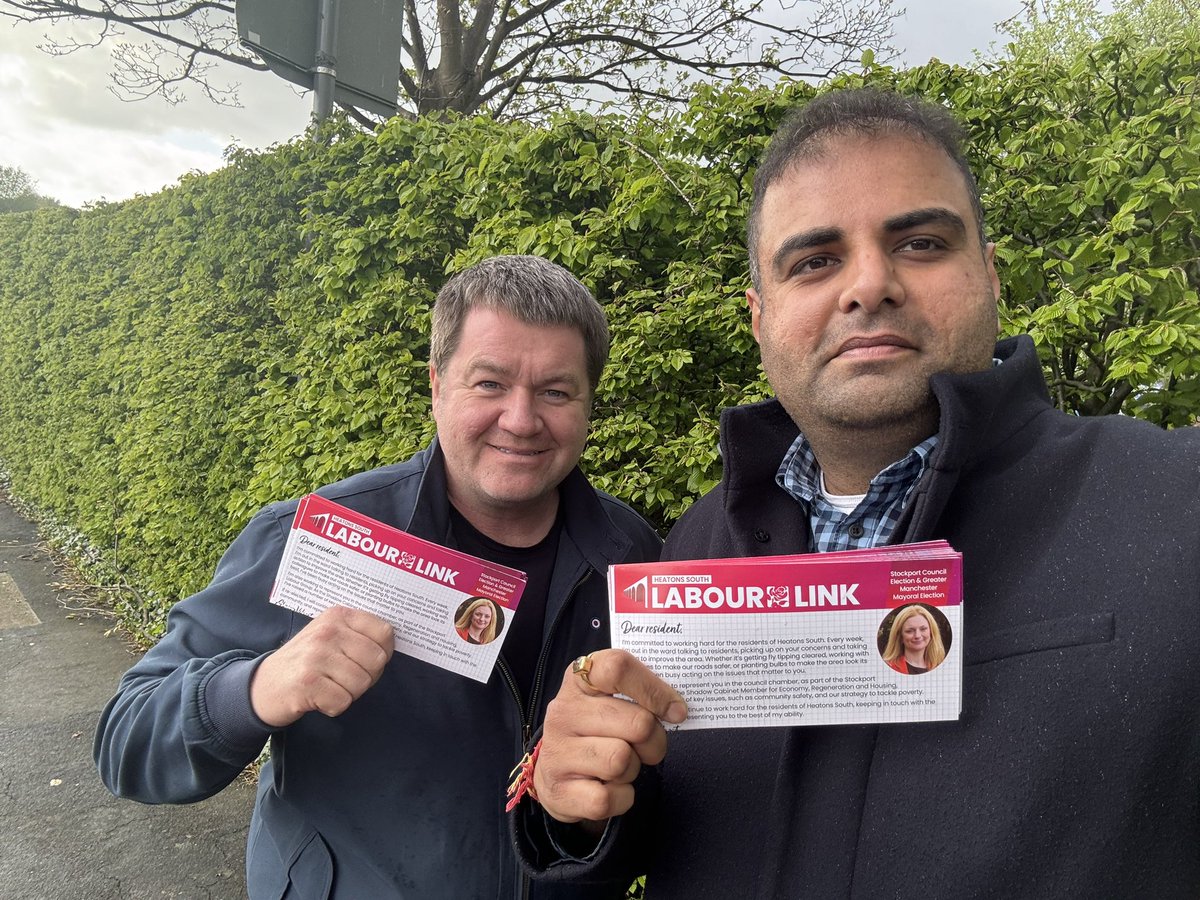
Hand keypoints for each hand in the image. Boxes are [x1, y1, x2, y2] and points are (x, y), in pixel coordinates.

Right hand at [250, 606, 394, 726]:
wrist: (264, 685)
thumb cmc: (306, 661)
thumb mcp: (330, 635)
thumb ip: (359, 634)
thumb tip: (391, 645)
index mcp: (338, 615)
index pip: (384, 633)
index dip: (382, 652)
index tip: (365, 660)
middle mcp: (327, 631)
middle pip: (376, 661)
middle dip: (366, 677)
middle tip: (343, 678)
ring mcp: (316, 656)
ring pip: (361, 684)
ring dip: (349, 693)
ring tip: (329, 685)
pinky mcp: (307, 683)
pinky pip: (343, 702)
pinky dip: (334, 706)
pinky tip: (319, 697)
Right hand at [534, 649, 685, 824]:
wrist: (556, 774)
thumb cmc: (596, 730)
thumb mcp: (610, 699)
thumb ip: (640, 694)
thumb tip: (676, 710)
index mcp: (579, 680)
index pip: (618, 667)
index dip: (655, 689)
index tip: (676, 710)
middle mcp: (564, 712)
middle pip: (637, 723)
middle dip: (654, 740)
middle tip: (646, 746)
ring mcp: (557, 751)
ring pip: (622, 761)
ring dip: (633, 769)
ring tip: (620, 765)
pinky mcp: (558, 790)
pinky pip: (608, 798)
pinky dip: (621, 798)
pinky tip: (609, 787)